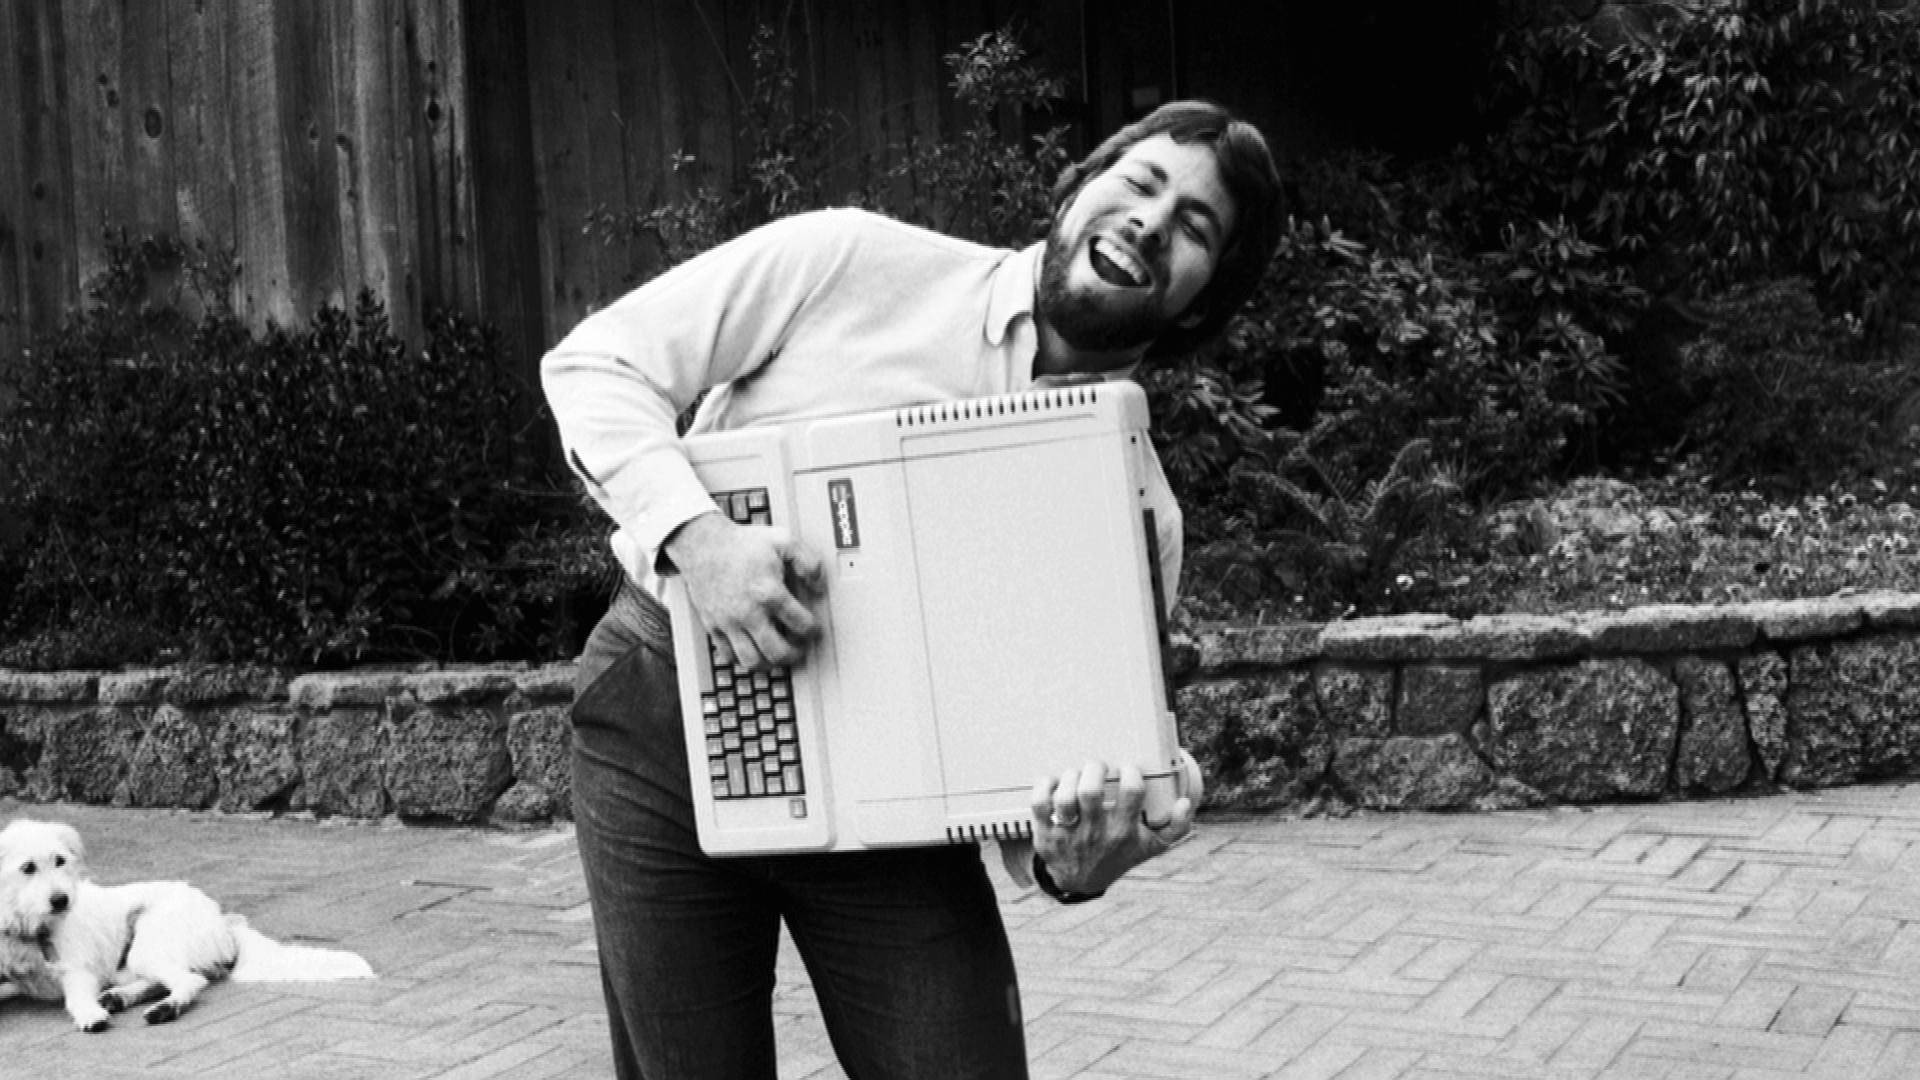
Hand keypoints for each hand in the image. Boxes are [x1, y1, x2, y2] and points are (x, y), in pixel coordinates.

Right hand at [666, 511, 825, 669]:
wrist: (703, 545)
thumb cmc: (741, 544)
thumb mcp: (782, 540)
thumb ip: (807, 561)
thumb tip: (818, 583)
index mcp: (769, 592)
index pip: (801, 624)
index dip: (813, 630)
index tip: (813, 629)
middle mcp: (749, 612)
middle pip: (778, 651)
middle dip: (795, 654)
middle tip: (800, 649)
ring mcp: (729, 622)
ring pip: (752, 661)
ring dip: (769, 664)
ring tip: (777, 656)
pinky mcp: (713, 626)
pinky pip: (728, 656)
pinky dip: (743, 660)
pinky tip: (753, 652)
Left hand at [1025, 760, 1193, 896]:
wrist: (1082, 881)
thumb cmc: (1119, 855)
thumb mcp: (1152, 847)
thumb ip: (1176, 827)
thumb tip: (1186, 802)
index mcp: (1123, 833)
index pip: (1131, 794)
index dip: (1131, 772)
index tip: (1128, 767)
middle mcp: (1095, 834)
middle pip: (1090, 792)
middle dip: (1094, 768)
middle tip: (1098, 766)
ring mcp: (1068, 835)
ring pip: (1064, 797)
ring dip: (1070, 776)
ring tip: (1078, 773)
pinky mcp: (1046, 834)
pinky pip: (1039, 804)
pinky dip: (1045, 786)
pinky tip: (1054, 781)